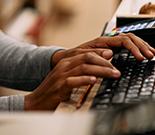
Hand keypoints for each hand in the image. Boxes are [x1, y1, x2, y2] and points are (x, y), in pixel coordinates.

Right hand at [24, 33, 154, 110]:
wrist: (37, 101)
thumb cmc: (54, 90)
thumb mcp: (68, 78)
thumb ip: (80, 73)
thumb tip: (97, 73)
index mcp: (67, 62)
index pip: (86, 53)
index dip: (100, 53)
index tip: (113, 54)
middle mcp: (64, 66)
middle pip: (87, 58)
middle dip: (104, 62)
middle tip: (117, 69)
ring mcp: (61, 75)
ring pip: (83, 67)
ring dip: (101, 71)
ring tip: (113, 74)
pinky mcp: (60, 86)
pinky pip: (73, 80)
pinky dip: (85, 79)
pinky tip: (94, 81)